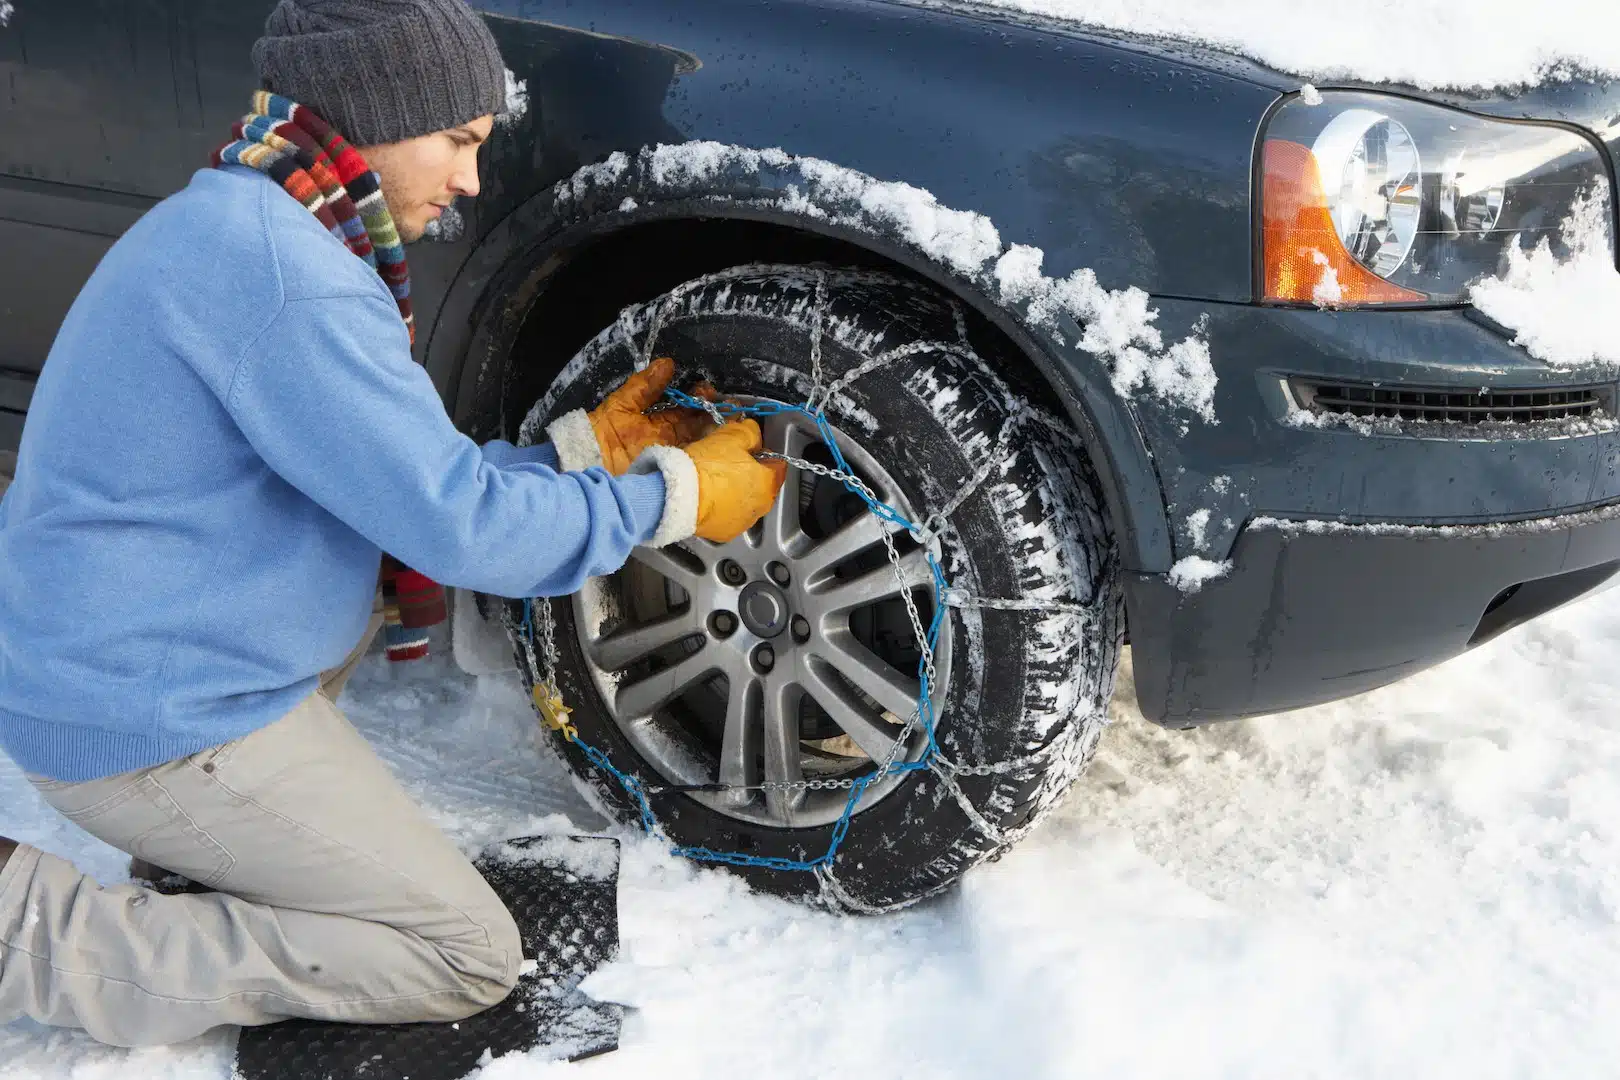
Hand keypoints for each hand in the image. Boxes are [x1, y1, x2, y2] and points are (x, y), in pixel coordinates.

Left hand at [589, 357, 717, 473]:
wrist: (587, 462)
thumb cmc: (601, 433)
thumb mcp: (622, 404)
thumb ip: (644, 386)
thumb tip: (667, 363)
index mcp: (656, 423)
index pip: (683, 409)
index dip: (697, 398)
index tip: (708, 389)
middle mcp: (667, 440)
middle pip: (696, 427)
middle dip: (712, 415)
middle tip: (729, 405)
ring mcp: (669, 457)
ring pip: (698, 444)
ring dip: (714, 433)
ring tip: (731, 421)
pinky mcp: (669, 473)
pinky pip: (690, 464)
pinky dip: (704, 455)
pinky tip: (718, 445)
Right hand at [683, 418, 788, 542]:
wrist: (678, 495)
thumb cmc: (706, 467)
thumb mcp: (731, 437)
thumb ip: (749, 432)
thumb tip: (753, 432)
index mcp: (767, 483)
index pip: (778, 466)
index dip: (764, 454)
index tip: (751, 449)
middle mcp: (760, 507)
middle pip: (762, 486)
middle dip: (749, 475)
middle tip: (728, 464)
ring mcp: (742, 523)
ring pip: (745, 504)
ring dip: (736, 494)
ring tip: (715, 482)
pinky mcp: (724, 533)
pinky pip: (729, 518)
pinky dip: (722, 509)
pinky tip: (708, 499)